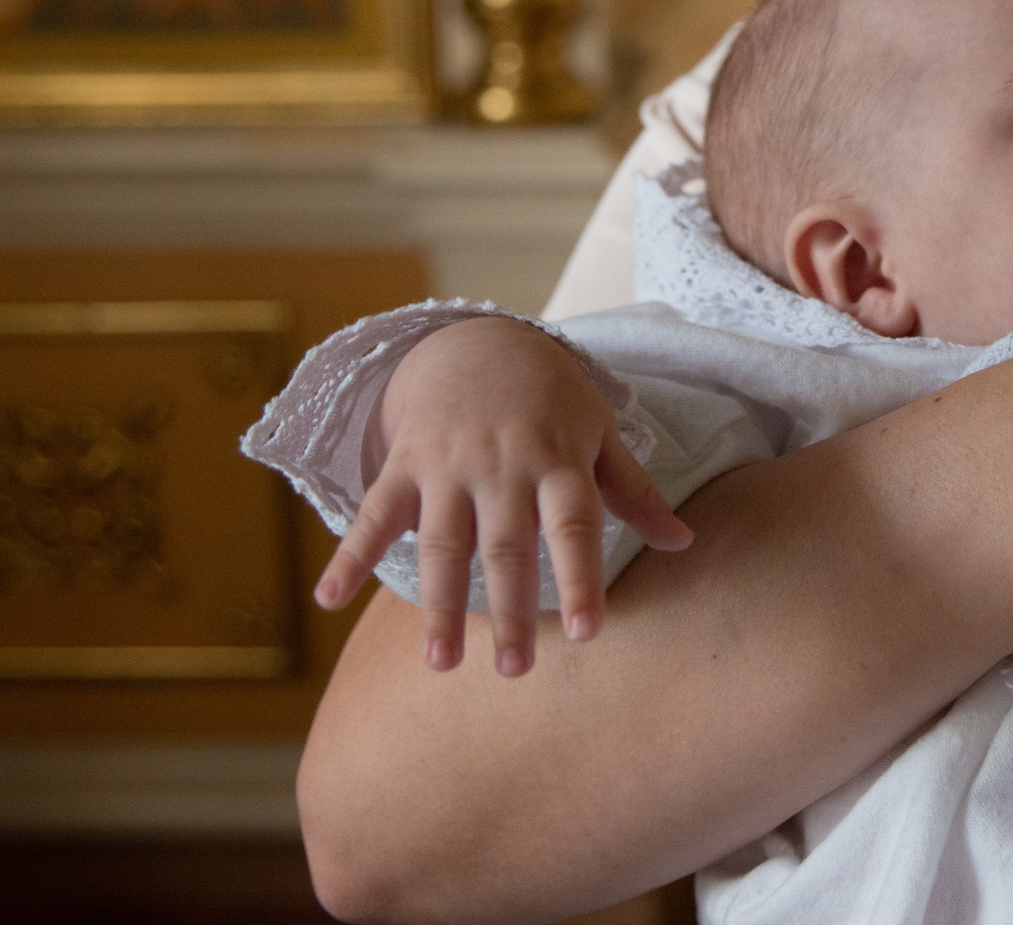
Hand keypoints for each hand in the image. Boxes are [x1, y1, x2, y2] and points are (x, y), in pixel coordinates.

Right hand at [311, 316, 694, 676]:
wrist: (480, 341)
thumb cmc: (552, 399)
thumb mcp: (599, 432)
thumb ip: (634, 492)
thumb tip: (684, 544)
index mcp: (557, 460)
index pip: (574, 526)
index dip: (582, 578)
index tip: (589, 633)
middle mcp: (502, 466)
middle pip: (506, 547)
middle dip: (511, 611)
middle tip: (517, 672)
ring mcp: (448, 465)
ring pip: (442, 543)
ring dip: (439, 605)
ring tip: (441, 665)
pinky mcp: (404, 464)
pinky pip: (373, 514)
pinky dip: (349, 555)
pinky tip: (328, 601)